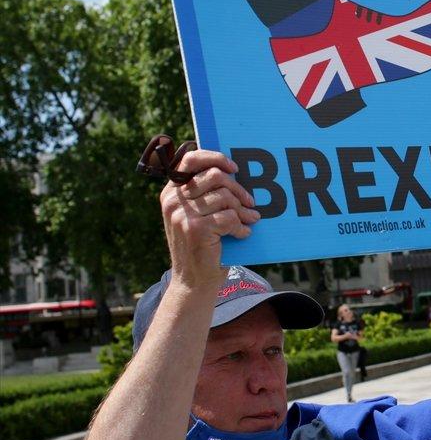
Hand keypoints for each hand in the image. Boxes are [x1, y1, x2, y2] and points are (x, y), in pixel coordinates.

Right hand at [159, 150, 259, 288]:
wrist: (193, 281)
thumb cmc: (201, 244)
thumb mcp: (196, 215)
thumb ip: (205, 193)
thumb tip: (235, 171)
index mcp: (171, 192)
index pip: (190, 160)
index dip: (215, 158)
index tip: (233, 167)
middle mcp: (172, 201)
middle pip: (215, 176)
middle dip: (238, 189)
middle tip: (250, 202)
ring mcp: (182, 215)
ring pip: (225, 197)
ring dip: (243, 210)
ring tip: (250, 219)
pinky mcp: (195, 229)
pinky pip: (229, 217)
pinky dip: (241, 227)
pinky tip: (243, 234)